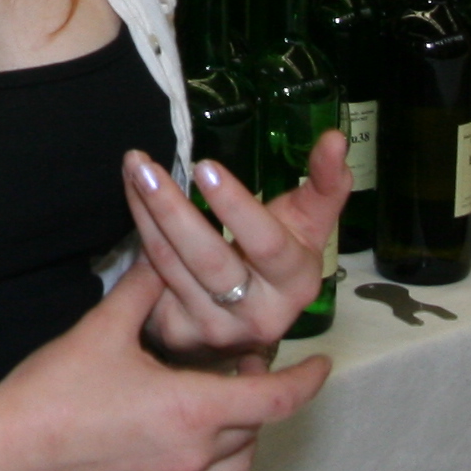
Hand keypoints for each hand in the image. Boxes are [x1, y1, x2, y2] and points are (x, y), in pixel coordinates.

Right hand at [0, 266, 327, 470]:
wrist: (4, 456)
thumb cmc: (52, 393)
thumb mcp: (103, 328)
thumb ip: (145, 288)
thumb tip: (165, 250)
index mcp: (192, 410)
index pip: (275, 399)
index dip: (305, 380)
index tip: (321, 363)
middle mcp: (195, 458)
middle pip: (255, 427)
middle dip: (258, 394)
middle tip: (239, 365)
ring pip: (236, 467)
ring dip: (240, 435)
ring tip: (218, 404)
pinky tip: (190, 449)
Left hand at [122, 136, 344, 363]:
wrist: (250, 316)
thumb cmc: (280, 256)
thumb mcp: (309, 222)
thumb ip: (326, 180)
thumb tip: (335, 137)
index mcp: (297, 284)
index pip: (266, 244)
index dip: (235, 206)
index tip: (203, 166)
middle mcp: (259, 316)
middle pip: (209, 259)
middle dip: (171, 209)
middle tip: (145, 166)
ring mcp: (216, 330)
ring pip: (170, 266)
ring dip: (146, 213)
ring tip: (134, 170)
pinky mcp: (179, 333)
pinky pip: (149, 282)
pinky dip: (139, 238)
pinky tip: (134, 203)